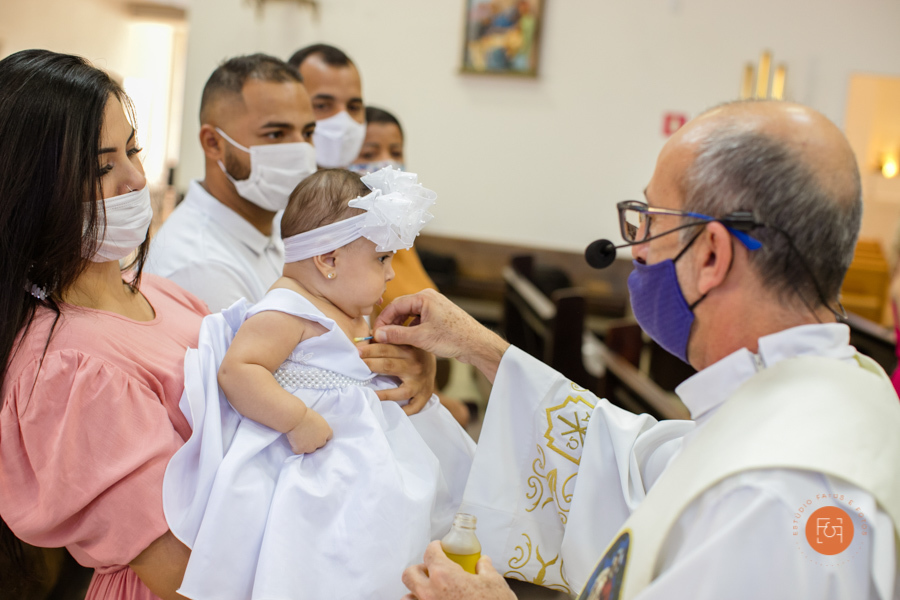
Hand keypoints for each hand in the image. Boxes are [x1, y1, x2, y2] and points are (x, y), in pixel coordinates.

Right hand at [286, 408, 331, 453]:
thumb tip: (315, 430)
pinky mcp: (301, 450)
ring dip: (306, 446)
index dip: (322, 436)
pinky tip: (293, 441)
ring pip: (310, 449)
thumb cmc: (305, 413)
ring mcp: (311, 447)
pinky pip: (298, 451)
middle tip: (307, 436)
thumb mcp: (317, 419)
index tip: (317, 434)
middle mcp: (321, 441)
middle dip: (315, 441)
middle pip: (320, 444)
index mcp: (326, 431)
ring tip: (299, 437)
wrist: (295, 417)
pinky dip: (296, 448)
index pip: (328, 437)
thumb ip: (319, 427)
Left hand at [358, 341, 435, 414]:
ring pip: (400, 390)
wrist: (439, 352)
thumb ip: (386, 339)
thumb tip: (363, 340)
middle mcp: (415, 366)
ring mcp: (420, 383)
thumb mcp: (403, 339)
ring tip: (366, 392)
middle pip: (389, 366)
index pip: (386, 349)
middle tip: (355, 365)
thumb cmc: (413, 347)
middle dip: (370, 365)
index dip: (370, 349)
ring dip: (382, 393)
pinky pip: (414, 407)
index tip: (356, 351)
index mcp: (410, 350)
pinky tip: (390, 410)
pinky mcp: (424, 395)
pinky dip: (404, 410)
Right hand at [373, 290, 509, 383]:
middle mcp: (429, 298)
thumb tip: (378, 334)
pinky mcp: (439, 316)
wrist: (477, 344)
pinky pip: (419, 320)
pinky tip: (407, 341)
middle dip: (391, 323)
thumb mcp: (421, 337)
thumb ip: (397, 335)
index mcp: (424, 297)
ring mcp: (435, 307)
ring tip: (392, 340)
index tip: (375, 333)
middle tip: (381, 338)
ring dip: (400, 327)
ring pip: (410, 315)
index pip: (395, 305)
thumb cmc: (453, 337)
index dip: (383, 320)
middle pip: (402, 308)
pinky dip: (411, 329)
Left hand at [401, 541, 515, 599]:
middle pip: (410, 574)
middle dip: (420, 569)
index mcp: (444, 575)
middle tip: (432, 571)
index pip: (430, 553)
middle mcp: (429, 592)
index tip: (438, 548)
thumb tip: (483, 563)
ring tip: (429, 593)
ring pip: (407, 597)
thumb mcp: (494, 583)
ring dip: (415, 592)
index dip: (435, 547)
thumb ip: (486, 569)